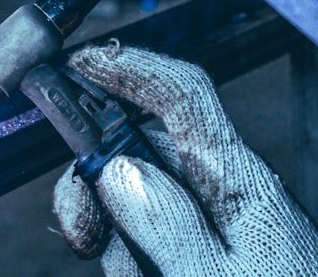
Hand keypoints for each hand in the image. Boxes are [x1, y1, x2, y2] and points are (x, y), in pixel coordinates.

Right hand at [53, 42, 317, 275]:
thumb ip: (170, 228)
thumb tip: (117, 168)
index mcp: (239, 182)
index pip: (183, 96)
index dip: (132, 67)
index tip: (81, 62)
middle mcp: (214, 189)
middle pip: (139, 139)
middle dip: (95, 162)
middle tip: (78, 214)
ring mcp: (195, 220)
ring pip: (124, 188)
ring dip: (100, 219)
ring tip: (106, 257)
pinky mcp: (180, 250)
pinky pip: (128, 234)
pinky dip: (114, 254)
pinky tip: (129, 274)